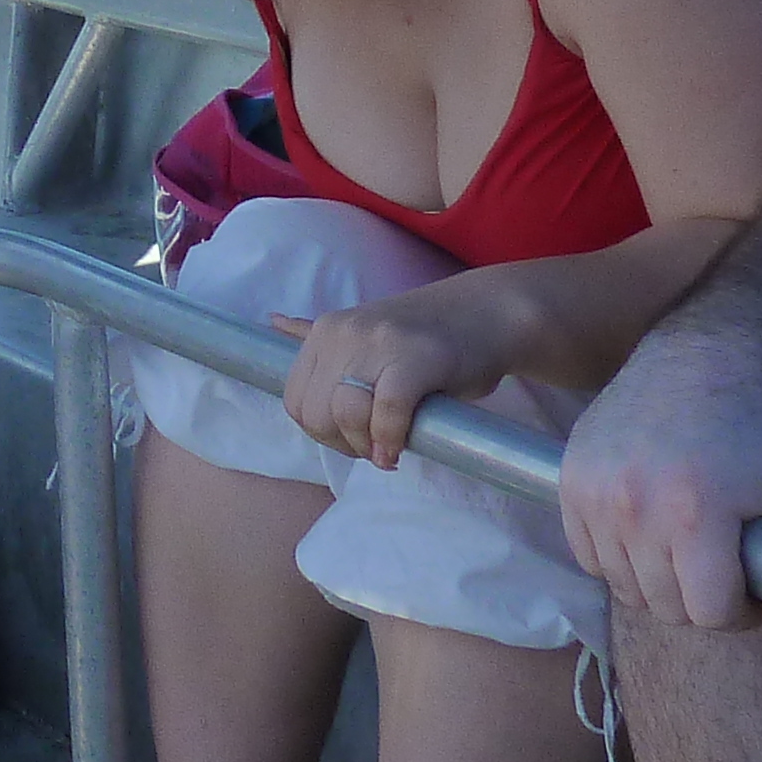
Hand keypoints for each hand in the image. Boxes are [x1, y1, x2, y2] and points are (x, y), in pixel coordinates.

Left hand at [273, 284, 505, 468]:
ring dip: (367, 445)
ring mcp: (378, 342)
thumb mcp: (366, 336)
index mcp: (326, 331)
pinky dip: (391, 439)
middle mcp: (343, 333)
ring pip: (346, 414)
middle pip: (315, 414)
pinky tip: (400, 448)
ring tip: (390, 445)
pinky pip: (387, 413)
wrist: (487, 313)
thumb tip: (274, 321)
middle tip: (375, 446)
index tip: (353, 438)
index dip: (322, 432)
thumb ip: (325, 342)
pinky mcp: (415, 358)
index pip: (295, 400)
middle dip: (343, 443)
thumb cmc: (426, 337)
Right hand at [559, 326, 761, 654]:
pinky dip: (619, 559)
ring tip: (686, 547)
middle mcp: (635, 507)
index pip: (709, 614)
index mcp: (696, 514)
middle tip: (721, 565)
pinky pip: (590, 558)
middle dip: (701, 600)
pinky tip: (648, 530)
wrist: (693, 363)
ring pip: (624, 589)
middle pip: (666, 609)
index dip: (740, 610)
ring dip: (659, 582)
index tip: (751, 583)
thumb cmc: (755, 436)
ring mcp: (594, 494)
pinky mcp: (568, 482)